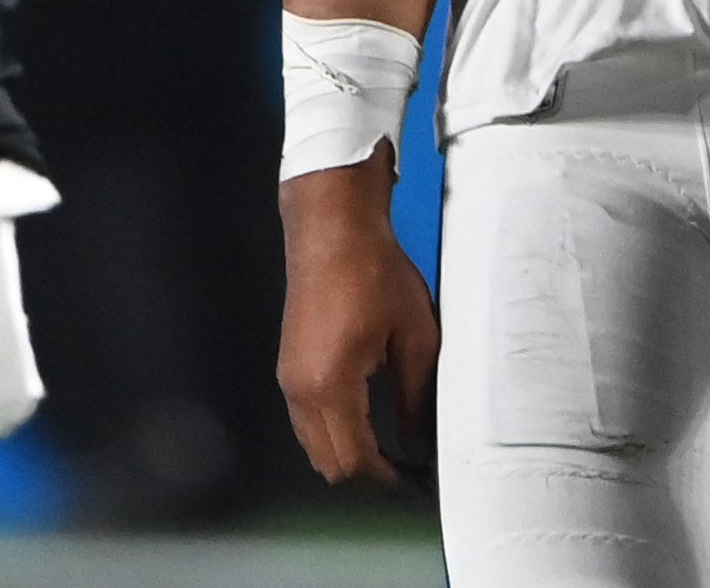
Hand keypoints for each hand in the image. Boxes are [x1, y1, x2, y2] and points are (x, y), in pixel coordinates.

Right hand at [278, 148, 440, 486]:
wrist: (333, 230)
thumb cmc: (378, 275)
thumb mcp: (415, 337)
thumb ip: (416, 399)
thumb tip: (420, 443)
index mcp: (331, 386)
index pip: (353, 460)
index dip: (386, 479)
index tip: (417, 480)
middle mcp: (300, 393)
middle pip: (328, 463)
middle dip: (366, 475)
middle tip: (407, 470)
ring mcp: (288, 381)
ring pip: (314, 446)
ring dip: (348, 455)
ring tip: (392, 450)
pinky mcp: (288, 368)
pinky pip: (308, 423)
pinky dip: (335, 433)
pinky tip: (367, 422)